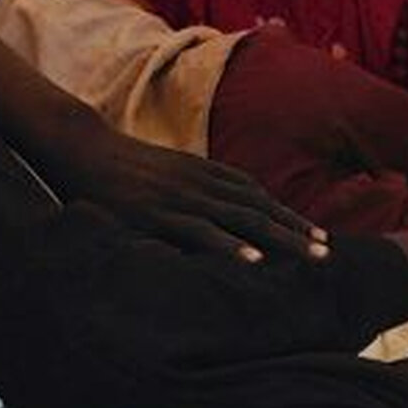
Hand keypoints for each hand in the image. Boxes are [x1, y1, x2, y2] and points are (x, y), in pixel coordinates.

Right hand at [49, 120, 327, 265]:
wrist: (79, 146)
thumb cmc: (119, 165)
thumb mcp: (164, 171)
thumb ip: (192, 186)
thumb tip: (218, 212)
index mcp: (200, 170)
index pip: (255, 193)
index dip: (288, 214)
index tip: (318, 235)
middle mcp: (198, 181)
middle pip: (257, 207)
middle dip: (295, 229)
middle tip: (328, 253)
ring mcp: (180, 197)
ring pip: (241, 218)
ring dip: (280, 238)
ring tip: (311, 257)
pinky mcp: (157, 213)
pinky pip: (200, 231)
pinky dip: (230, 244)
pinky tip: (254, 260)